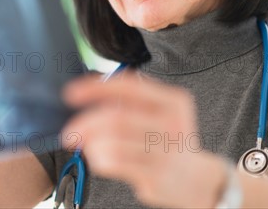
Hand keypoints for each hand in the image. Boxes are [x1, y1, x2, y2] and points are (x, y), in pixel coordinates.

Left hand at [61, 70, 226, 207]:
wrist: (198, 181)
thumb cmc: (168, 141)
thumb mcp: (160, 113)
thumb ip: (129, 100)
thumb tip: (84, 94)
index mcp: (173, 101)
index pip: (129, 86)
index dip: (95, 88)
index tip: (70, 93)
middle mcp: (173, 124)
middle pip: (116, 117)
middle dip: (85, 122)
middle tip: (69, 131)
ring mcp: (166, 152)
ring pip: (113, 143)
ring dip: (90, 143)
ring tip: (86, 145)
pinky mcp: (156, 176)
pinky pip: (115, 163)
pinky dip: (98, 159)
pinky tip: (98, 158)